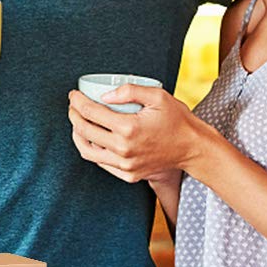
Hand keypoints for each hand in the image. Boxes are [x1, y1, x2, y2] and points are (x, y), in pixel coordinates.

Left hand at [67, 85, 202, 183]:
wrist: (192, 148)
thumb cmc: (177, 120)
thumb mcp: (157, 96)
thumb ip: (130, 91)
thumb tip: (104, 95)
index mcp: (128, 128)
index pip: (91, 112)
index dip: (77, 101)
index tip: (74, 95)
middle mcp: (123, 149)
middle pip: (84, 131)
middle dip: (74, 115)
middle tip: (74, 106)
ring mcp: (124, 165)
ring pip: (87, 151)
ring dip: (78, 135)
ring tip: (78, 122)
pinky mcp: (128, 175)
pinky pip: (101, 163)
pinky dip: (92, 149)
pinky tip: (93, 138)